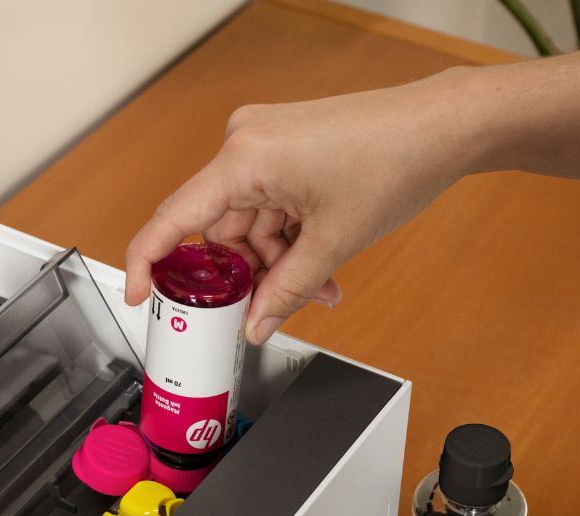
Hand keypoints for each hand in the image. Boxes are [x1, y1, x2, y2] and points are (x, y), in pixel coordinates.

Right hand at [124, 73, 479, 343]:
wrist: (439, 127)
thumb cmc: (393, 160)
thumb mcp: (332, 244)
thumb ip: (286, 292)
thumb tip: (256, 324)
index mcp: (243, 159)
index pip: (173, 219)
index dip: (148, 264)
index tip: (139, 297)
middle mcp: (245, 143)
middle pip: (219, 230)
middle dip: (249, 273)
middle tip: (275, 306)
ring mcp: (265, 143)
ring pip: (249, 223)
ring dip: (276, 260)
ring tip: (320, 284)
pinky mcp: (284, 147)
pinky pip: (268, 205)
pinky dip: (288, 237)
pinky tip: (319, 259)